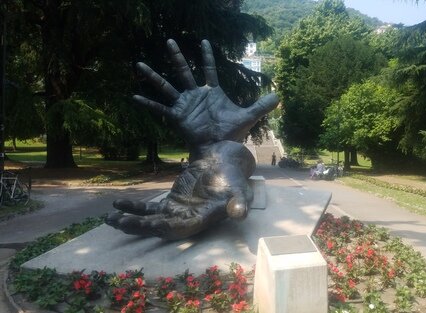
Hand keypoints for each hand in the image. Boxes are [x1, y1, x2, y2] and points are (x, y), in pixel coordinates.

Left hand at [106, 141, 254, 239]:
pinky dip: (134, 208)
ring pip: (150, 221)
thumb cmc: (234, 179)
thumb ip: (240, 202)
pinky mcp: (170, 202)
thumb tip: (240, 213)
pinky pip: (149, 209)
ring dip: (130, 221)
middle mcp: (187, 220)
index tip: (144, 224)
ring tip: (109, 220)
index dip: (161, 228)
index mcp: (202, 220)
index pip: (179, 228)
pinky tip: (117, 205)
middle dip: (138, 227)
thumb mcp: (241, 190)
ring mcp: (176, 212)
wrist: (226, 165)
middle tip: (117, 223)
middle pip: (159, 228)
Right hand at [133, 39, 278, 145]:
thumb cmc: (232, 134)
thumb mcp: (248, 116)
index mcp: (212, 92)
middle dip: (177, 56)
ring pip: (167, 86)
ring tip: (140, 65)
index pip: (209, 69)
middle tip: (170, 40)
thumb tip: (280, 96)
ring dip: (154, 76)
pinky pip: (160, 108)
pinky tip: (134, 97)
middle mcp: (196, 95)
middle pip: (184, 71)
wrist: (219, 149)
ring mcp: (185, 105)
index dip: (207, 56)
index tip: (204, 41)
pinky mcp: (177, 117)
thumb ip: (262, 105)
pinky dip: (148, 103)